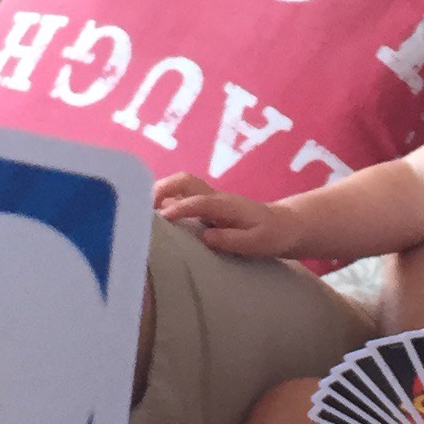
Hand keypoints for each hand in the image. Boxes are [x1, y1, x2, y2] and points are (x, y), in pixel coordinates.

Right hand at [152, 173, 303, 260]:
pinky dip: (164, 202)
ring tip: (139, 212)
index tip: (160, 221)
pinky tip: (153, 218)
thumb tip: (206, 237)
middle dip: (161, 189)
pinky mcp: (206, 206)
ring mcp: (210, 199)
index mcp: (226, 205)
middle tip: (142, 208)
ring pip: (180, 186)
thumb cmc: (271, 235)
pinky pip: (181, 197)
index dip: (178, 209)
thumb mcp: (257, 242)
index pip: (197, 202)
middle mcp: (215, 197)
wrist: (284, 225)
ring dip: (159, 193)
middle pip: (184, 181)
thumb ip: (232, 239)